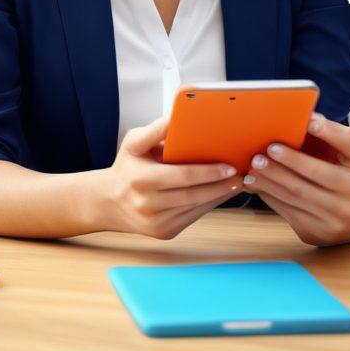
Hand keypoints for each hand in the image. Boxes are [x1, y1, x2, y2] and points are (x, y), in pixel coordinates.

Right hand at [96, 117, 241, 239]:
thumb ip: (155, 129)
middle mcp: (148, 204)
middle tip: (240, 175)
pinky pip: (193, 217)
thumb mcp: (134, 142)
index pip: (183, 176)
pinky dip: (209, 205)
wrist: (109, 201)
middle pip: (194, 195)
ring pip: (196, 208)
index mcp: (142, 180)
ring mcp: (157, 222)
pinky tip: (220, 194)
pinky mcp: (164, 233)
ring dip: (219, 196)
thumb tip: (175, 117)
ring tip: (236, 183)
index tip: (229, 166)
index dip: (209, 172)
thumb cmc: (127, 167)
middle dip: (221, 185)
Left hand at [244, 114, 349, 245]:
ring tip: (254, 167)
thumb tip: (314, 119)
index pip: (347, 145)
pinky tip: (257, 185)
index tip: (308, 120)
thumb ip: (340, 137)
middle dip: (288, 161)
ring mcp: (336, 218)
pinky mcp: (318, 232)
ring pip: (297, 194)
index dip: (329, 132)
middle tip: (266, 150)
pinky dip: (270, 196)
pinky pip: (288, 211)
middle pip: (316, 173)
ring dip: (271, 179)